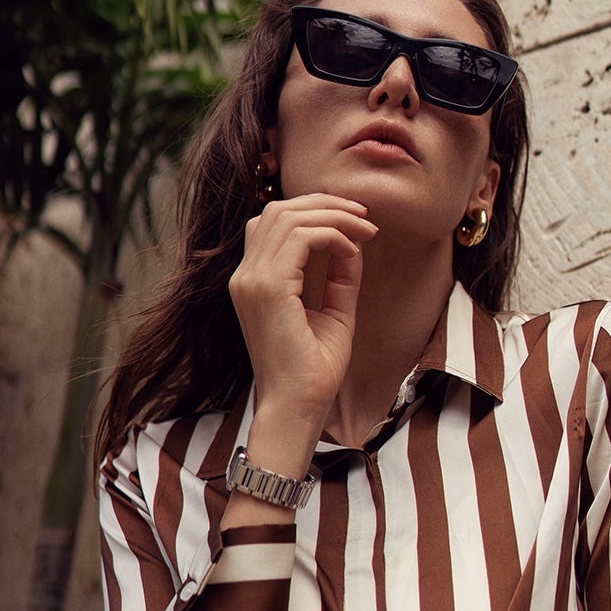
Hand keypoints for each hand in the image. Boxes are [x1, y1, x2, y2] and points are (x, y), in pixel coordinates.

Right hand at [228, 193, 375, 444]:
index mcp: (253, 281)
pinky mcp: (267, 288)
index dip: (315, 211)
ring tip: (365, 229)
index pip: (275, 223)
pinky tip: (352, 250)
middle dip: (325, 203)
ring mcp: (251, 280)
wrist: (299, 406)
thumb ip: (339, 277)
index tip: (356, 222)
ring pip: (289, 216)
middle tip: (364, 215)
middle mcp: (245, 276)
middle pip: (279, 210)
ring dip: (332, 215)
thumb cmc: (314, 371)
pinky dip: (331, 234)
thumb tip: (354, 243)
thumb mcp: (333, 313)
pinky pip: (301, 237)